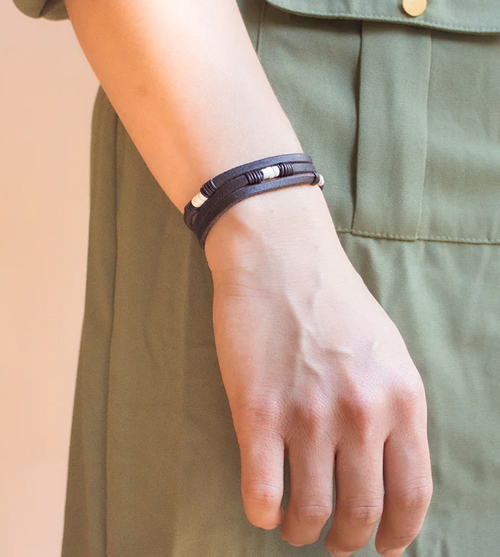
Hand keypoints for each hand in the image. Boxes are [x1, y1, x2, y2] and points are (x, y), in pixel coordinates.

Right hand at [204, 185, 432, 556]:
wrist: (280, 256)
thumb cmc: (333, 299)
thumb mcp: (388, 348)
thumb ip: (394, 406)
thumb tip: (387, 465)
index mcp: (401, 397)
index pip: (412, 494)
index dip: (399, 534)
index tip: (385, 546)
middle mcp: (361, 412)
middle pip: (362, 512)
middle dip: (348, 541)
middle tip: (335, 540)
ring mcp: (308, 413)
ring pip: (311, 511)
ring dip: (302, 531)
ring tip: (295, 525)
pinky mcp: (259, 411)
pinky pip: (262, 491)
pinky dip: (263, 513)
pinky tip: (264, 507)